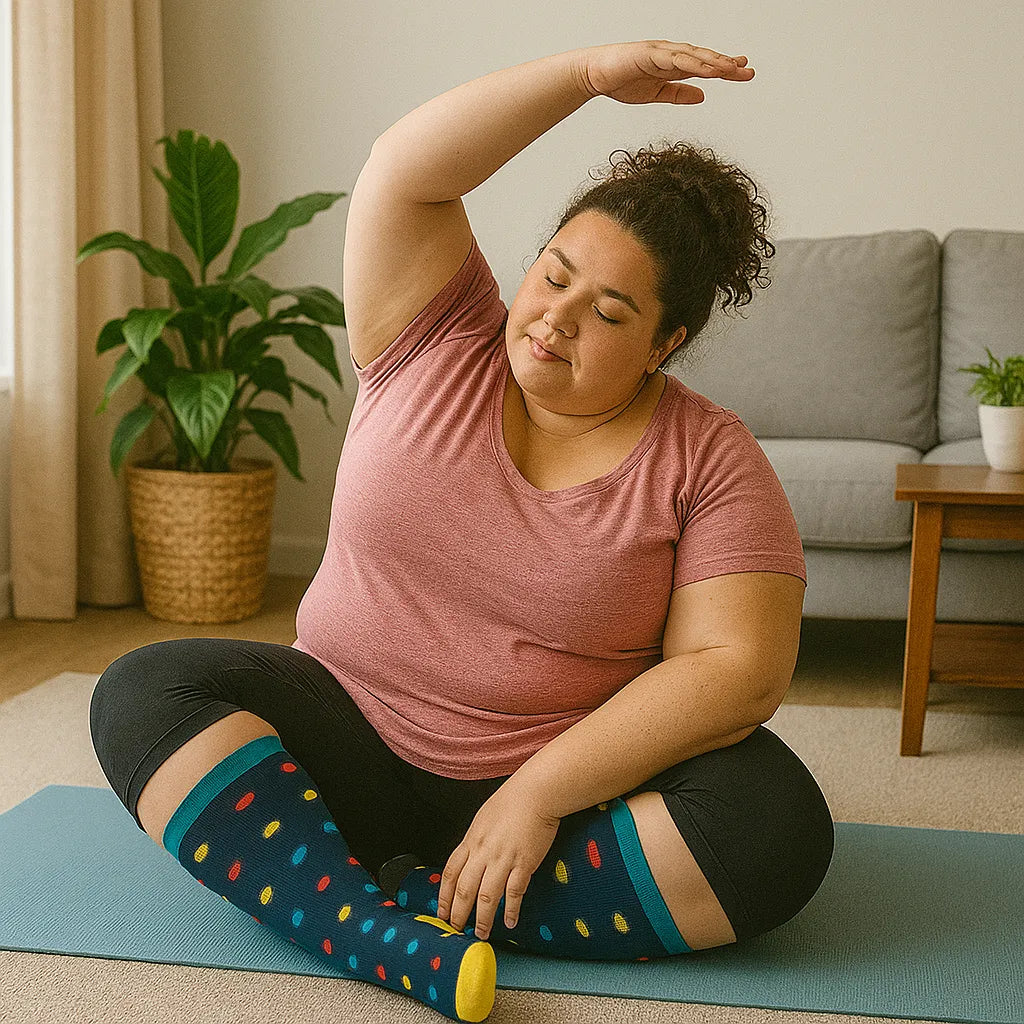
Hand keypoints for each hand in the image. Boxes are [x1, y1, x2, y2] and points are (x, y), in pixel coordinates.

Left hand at [437, 780, 561, 939]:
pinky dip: (511, 909)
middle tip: (456, 929)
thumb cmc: (513, 800)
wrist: (537, 791)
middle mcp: (483, 851)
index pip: (450, 872)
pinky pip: (514, 891)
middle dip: (458, 913)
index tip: (441, 912)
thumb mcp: (484, 818)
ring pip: (487, 895)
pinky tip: (509, 921)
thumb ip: (476, 840)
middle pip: (464, 888)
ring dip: (483, 918)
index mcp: (472, 839)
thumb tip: (471, 858)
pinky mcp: (524, 862)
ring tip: (482, 933)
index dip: (443, 895)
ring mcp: (503, 858)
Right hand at [576, 39, 753, 104]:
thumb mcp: (656, 94)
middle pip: (704, 59)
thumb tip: (702, 96)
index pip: (703, 66)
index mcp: (673, 65)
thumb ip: (678, 94)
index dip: (723, 68)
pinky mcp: (650, 53)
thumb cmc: (621, 82)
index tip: (742, 71)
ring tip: (732, 68)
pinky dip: (693, 63)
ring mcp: (661, 52)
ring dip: (713, 62)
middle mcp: (671, 54)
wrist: (595, 75)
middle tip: (748, 70)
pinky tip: (706, 69)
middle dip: (726, 64)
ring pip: (694, 56)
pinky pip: (676, 59)